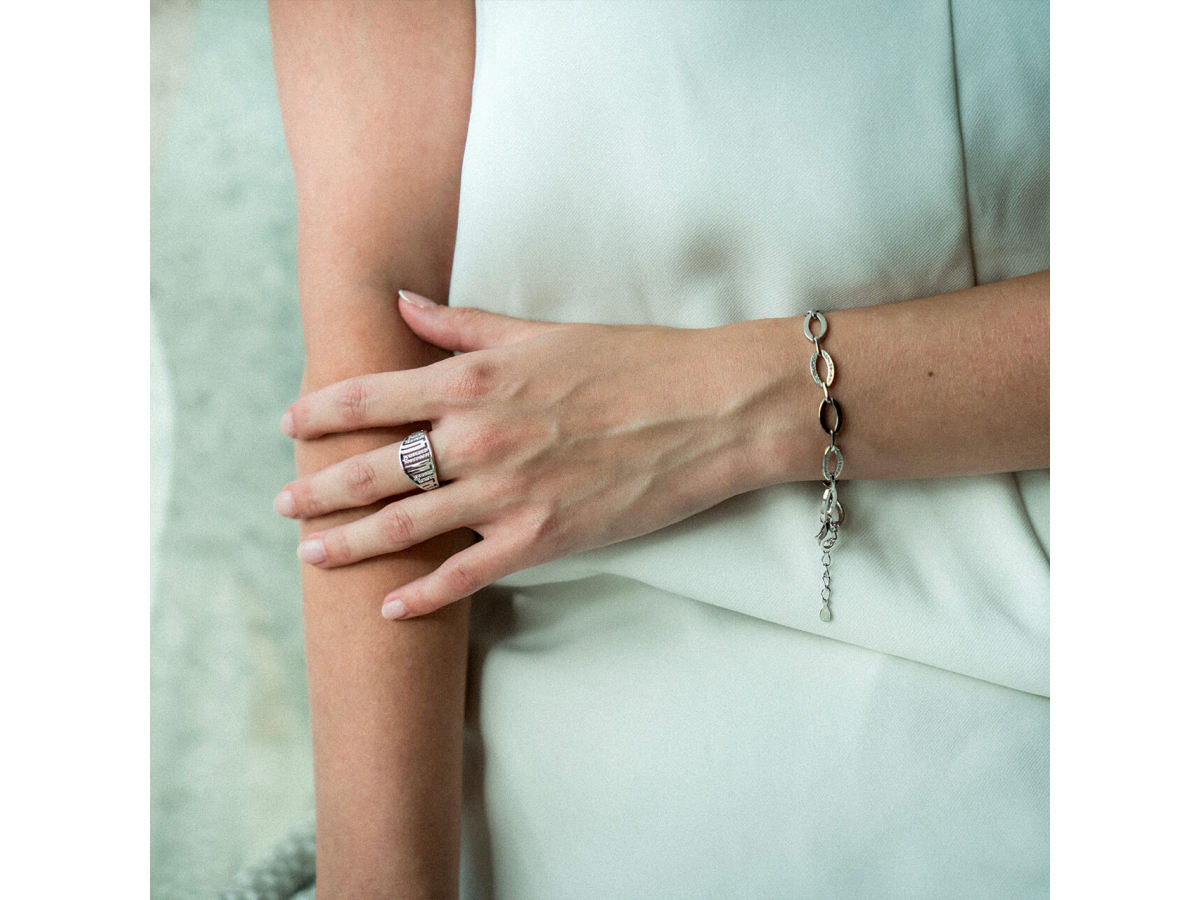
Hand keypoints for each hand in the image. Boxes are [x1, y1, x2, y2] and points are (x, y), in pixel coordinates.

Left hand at [276, 291, 796, 617]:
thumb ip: (463, 325)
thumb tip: (401, 304)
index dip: (321, 411)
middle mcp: (480, 438)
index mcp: (477, 380)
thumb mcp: (542, 332)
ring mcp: (507, 493)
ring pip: (404, 526)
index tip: (290, 425)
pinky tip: (388, 607)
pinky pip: (465, 575)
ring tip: (310, 555)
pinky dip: (422, 595)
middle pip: (373, 469)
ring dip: (348, 543)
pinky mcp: (541, 539)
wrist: (708, 410)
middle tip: (282, 504)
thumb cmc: (632, 361)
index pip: (372, 396)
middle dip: (318, 488)